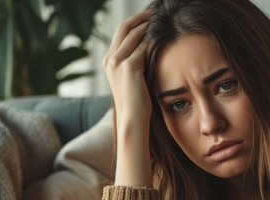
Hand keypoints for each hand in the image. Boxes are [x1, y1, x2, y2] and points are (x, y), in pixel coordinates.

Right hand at [103, 10, 152, 130]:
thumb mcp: (132, 78)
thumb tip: (148, 47)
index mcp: (108, 61)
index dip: (134, 22)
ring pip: (133, 35)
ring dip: (147, 26)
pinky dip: (151, 41)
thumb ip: (135, 62)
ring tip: (159, 21)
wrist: (132, 118)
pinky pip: (142, 47)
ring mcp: (117, 62)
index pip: (120, 33)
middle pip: (124, 28)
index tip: (147, 17)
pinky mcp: (128, 67)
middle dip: (139, 18)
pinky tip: (161, 38)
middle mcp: (109, 59)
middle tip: (153, 12)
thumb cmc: (136, 102)